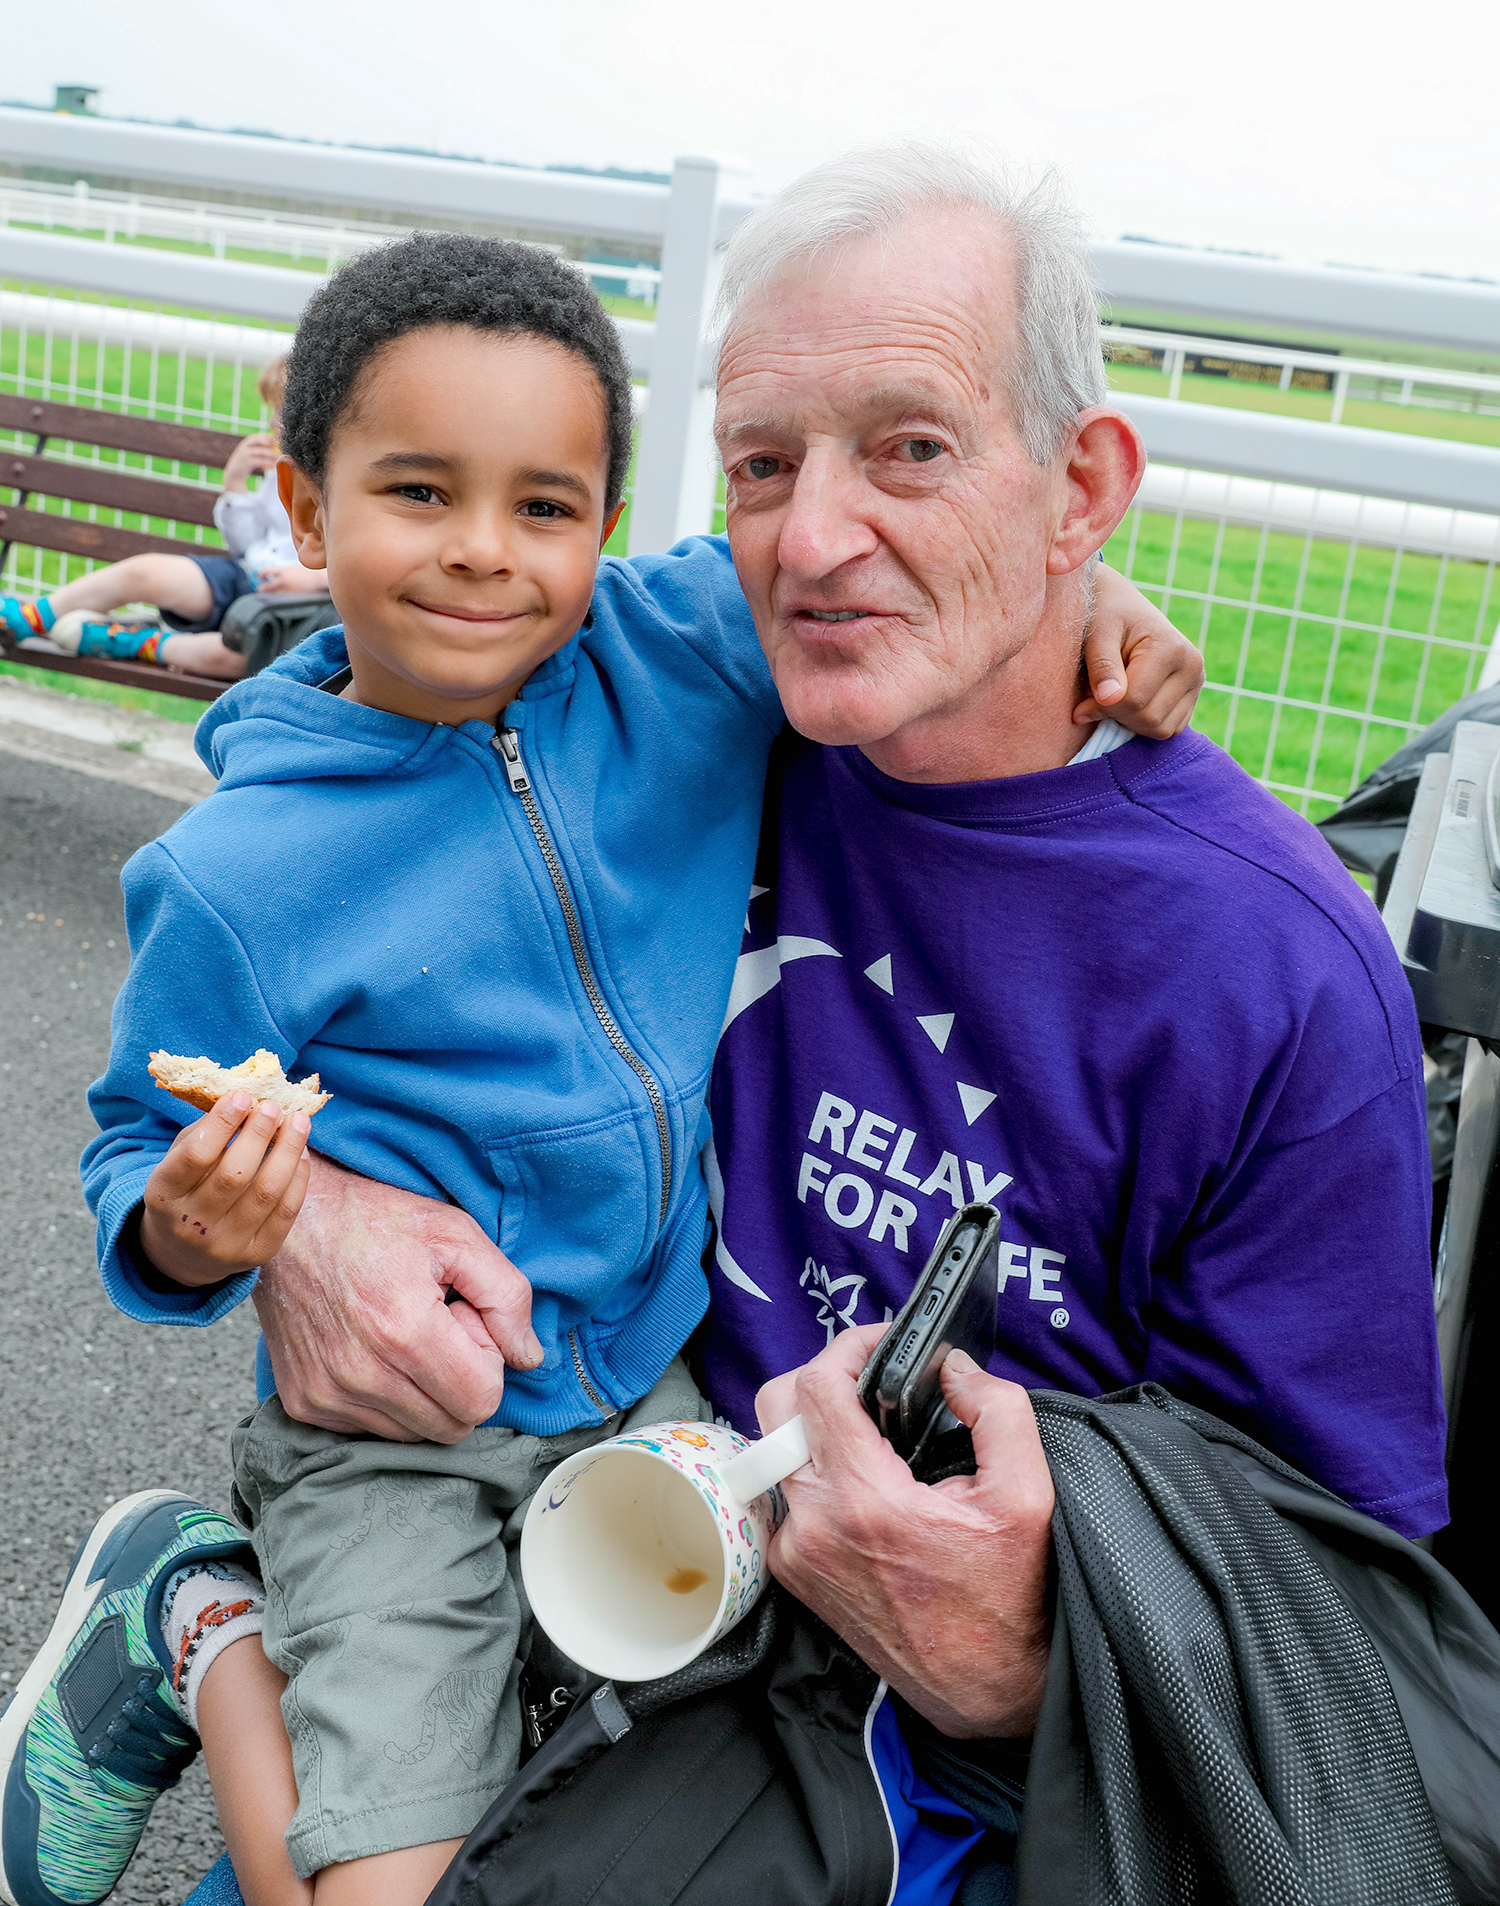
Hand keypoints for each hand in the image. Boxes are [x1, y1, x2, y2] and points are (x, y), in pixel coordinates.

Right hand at [140, 1093, 310, 1287]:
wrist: (183, 1255)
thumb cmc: (185, 1191)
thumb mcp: (176, 1162)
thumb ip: (205, 1132)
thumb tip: (246, 1098)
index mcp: (163, 1196)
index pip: (194, 1157)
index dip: (221, 1123)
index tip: (242, 1096)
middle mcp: (192, 1225)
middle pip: (233, 1175)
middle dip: (258, 1134)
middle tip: (273, 1106)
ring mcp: (226, 1245)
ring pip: (266, 1192)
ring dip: (287, 1151)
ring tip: (298, 1122)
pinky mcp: (257, 1254)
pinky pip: (286, 1211)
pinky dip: (298, 1177)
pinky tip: (301, 1153)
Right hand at [220, 433, 278, 494]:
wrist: (234, 473)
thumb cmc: (245, 462)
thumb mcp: (249, 453)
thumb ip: (257, 448)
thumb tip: (272, 445)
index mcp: (245, 443)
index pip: (255, 436)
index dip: (264, 437)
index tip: (273, 440)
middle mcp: (244, 447)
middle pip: (256, 440)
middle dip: (266, 441)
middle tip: (275, 446)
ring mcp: (244, 454)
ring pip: (260, 452)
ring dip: (270, 454)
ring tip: (277, 457)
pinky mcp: (247, 463)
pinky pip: (260, 461)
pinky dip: (268, 462)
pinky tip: (273, 465)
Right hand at [252, 1155, 542, 1443]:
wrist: (290, 1222)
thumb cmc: (375, 1219)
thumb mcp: (457, 1233)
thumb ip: (507, 1296)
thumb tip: (528, 1357)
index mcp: (405, 1332)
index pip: (480, 1401)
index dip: (486, 1362)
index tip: (463, 1319)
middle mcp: (361, 1375)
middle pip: (451, 1427)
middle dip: (459, 1382)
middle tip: (438, 1328)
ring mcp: (327, 1395)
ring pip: (413, 1434)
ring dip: (423, 1393)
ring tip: (404, 1335)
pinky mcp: (304, 1403)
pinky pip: (371, 1429)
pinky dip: (386, 1399)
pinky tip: (375, 1350)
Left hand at [254, 562, 327, 594]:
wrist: (318, 577)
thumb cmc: (308, 571)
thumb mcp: (294, 568)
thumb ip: (285, 572)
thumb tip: (278, 574)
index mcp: (283, 571)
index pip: (267, 571)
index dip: (261, 573)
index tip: (259, 576)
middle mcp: (283, 580)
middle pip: (268, 585)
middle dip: (263, 589)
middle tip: (259, 591)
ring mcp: (288, 589)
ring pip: (275, 594)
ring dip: (270, 595)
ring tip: (267, 597)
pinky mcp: (293, 596)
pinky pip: (283, 599)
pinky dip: (279, 599)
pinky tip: (278, 601)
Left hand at [756, 1325, 1054, 1738]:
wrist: (991, 1687)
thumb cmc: (1011, 1596)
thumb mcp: (1027, 1494)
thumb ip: (996, 1410)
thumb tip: (955, 1367)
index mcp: (866, 1501)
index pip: (816, 1388)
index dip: (848, 1347)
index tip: (883, 1344)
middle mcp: (814, 1526)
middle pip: (775, 1408)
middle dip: (818, 1377)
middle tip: (869, 1380)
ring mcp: (795, 1554)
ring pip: (772, 1451)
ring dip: (811, 1425)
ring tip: (870, 1429)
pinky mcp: (793, 1575)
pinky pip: (783, 1495)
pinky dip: (812, 1472)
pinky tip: (860, 1480)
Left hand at [1073, 561, 1203, 735]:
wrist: (1119, 604)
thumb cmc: (1104, 614)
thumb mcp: (1097, 631)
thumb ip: (1102, 664)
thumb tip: (1109, 698)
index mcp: (1172, 649)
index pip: (1134, 700)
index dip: (1100, 709)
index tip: (1078, 708)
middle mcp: (1192, 667)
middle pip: (1149, 719)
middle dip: (1115, 715)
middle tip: (1094, 698)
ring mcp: (1196, 683)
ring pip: (1160, 730)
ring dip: (1128, 722)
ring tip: (1112, 696)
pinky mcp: (1191, 697)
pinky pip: (1168, 729)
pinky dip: (1142, 724)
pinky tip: (1126, 703)